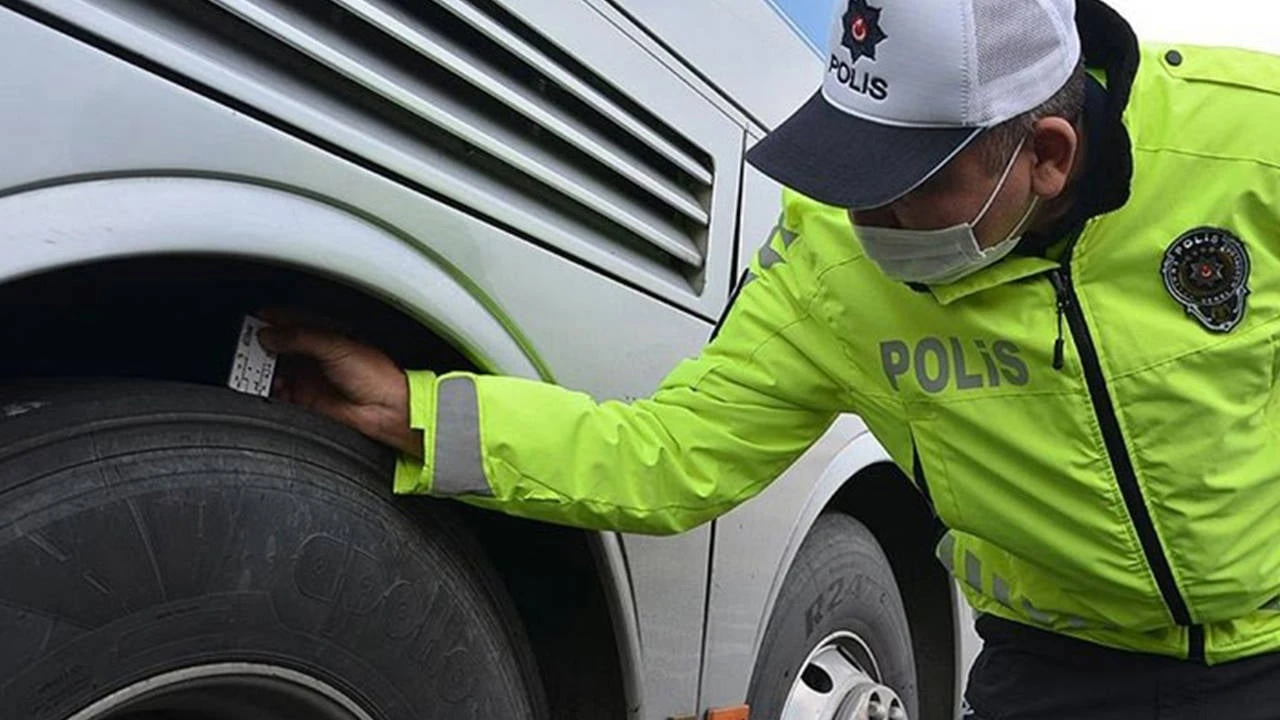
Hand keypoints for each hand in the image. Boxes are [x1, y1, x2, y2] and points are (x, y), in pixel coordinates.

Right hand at [255, 309, 421, 457]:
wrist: (387, 410)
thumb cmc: (375, 374)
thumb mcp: (335, 346)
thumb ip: (300, 338)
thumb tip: (269, 334)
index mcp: (326, 333)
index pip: (291, 320)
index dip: (272, 319)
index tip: (253, 320)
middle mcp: (315, 353)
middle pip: (278, 345)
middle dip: (261, 345)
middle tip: (248, 346)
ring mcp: (308, 376)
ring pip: (274, 368)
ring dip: (263, 369)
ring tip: (257, 369)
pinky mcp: (305, 398)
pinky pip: (278, 393)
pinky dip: (269, 390)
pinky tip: (271, 388)